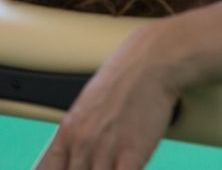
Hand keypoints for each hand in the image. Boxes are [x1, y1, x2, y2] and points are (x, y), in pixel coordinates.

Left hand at [35, 26, 179, 169]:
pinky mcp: (132, 153)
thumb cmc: (128, 75)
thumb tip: (80, 154)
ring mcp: (106, 149)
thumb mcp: (90, 102)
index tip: (74, 168)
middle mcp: (82, 142)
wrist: (154, 61)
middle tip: (101, 164)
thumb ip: (82, 132)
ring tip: (115, 163)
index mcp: (68, 130)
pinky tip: (130, 166)